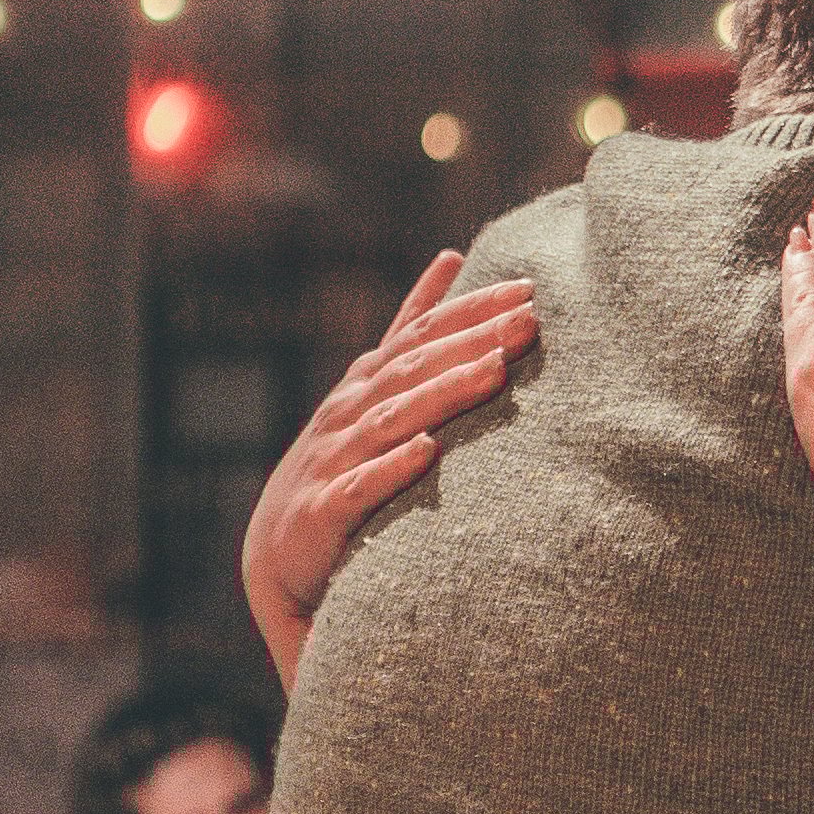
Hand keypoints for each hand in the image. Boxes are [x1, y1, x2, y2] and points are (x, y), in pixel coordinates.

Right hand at [241, 252, 536, 691]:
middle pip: (417, 368)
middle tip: (531, 321)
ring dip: (445, 394)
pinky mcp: (323, 511)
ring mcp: (334, 459)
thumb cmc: (344, 462)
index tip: (530, 290)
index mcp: (369, 382)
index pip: (424, 333)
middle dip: (476, 341)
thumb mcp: (378, 387)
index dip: (474, 309)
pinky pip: (361, 488)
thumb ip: (414, 330)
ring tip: (495, 372)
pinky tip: (426, 452)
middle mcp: (350, 412)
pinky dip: (392, 468)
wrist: (281, 558)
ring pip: (395, 419)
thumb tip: (451, 255)